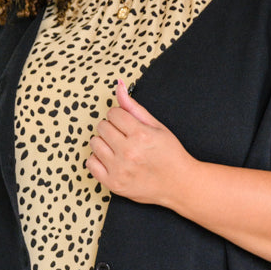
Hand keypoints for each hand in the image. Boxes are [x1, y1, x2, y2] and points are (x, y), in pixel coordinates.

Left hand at [87, 78, 193, 204]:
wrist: (180, 185)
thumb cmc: (171, 155)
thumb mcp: (157, 126)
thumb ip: (134, 107)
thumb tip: (118, 85)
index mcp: (141, 135)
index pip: (113, 113)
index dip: (120, 117)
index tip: (128, 125)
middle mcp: (128, 152)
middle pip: (102, 127)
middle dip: (112, 128)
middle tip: (124, 137)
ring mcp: (120, 170)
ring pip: (94, 143)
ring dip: (104, 143)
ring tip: (118, 148)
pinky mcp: (114, 184)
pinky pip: (90, 164)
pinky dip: (98, 160)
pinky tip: (111, 160)